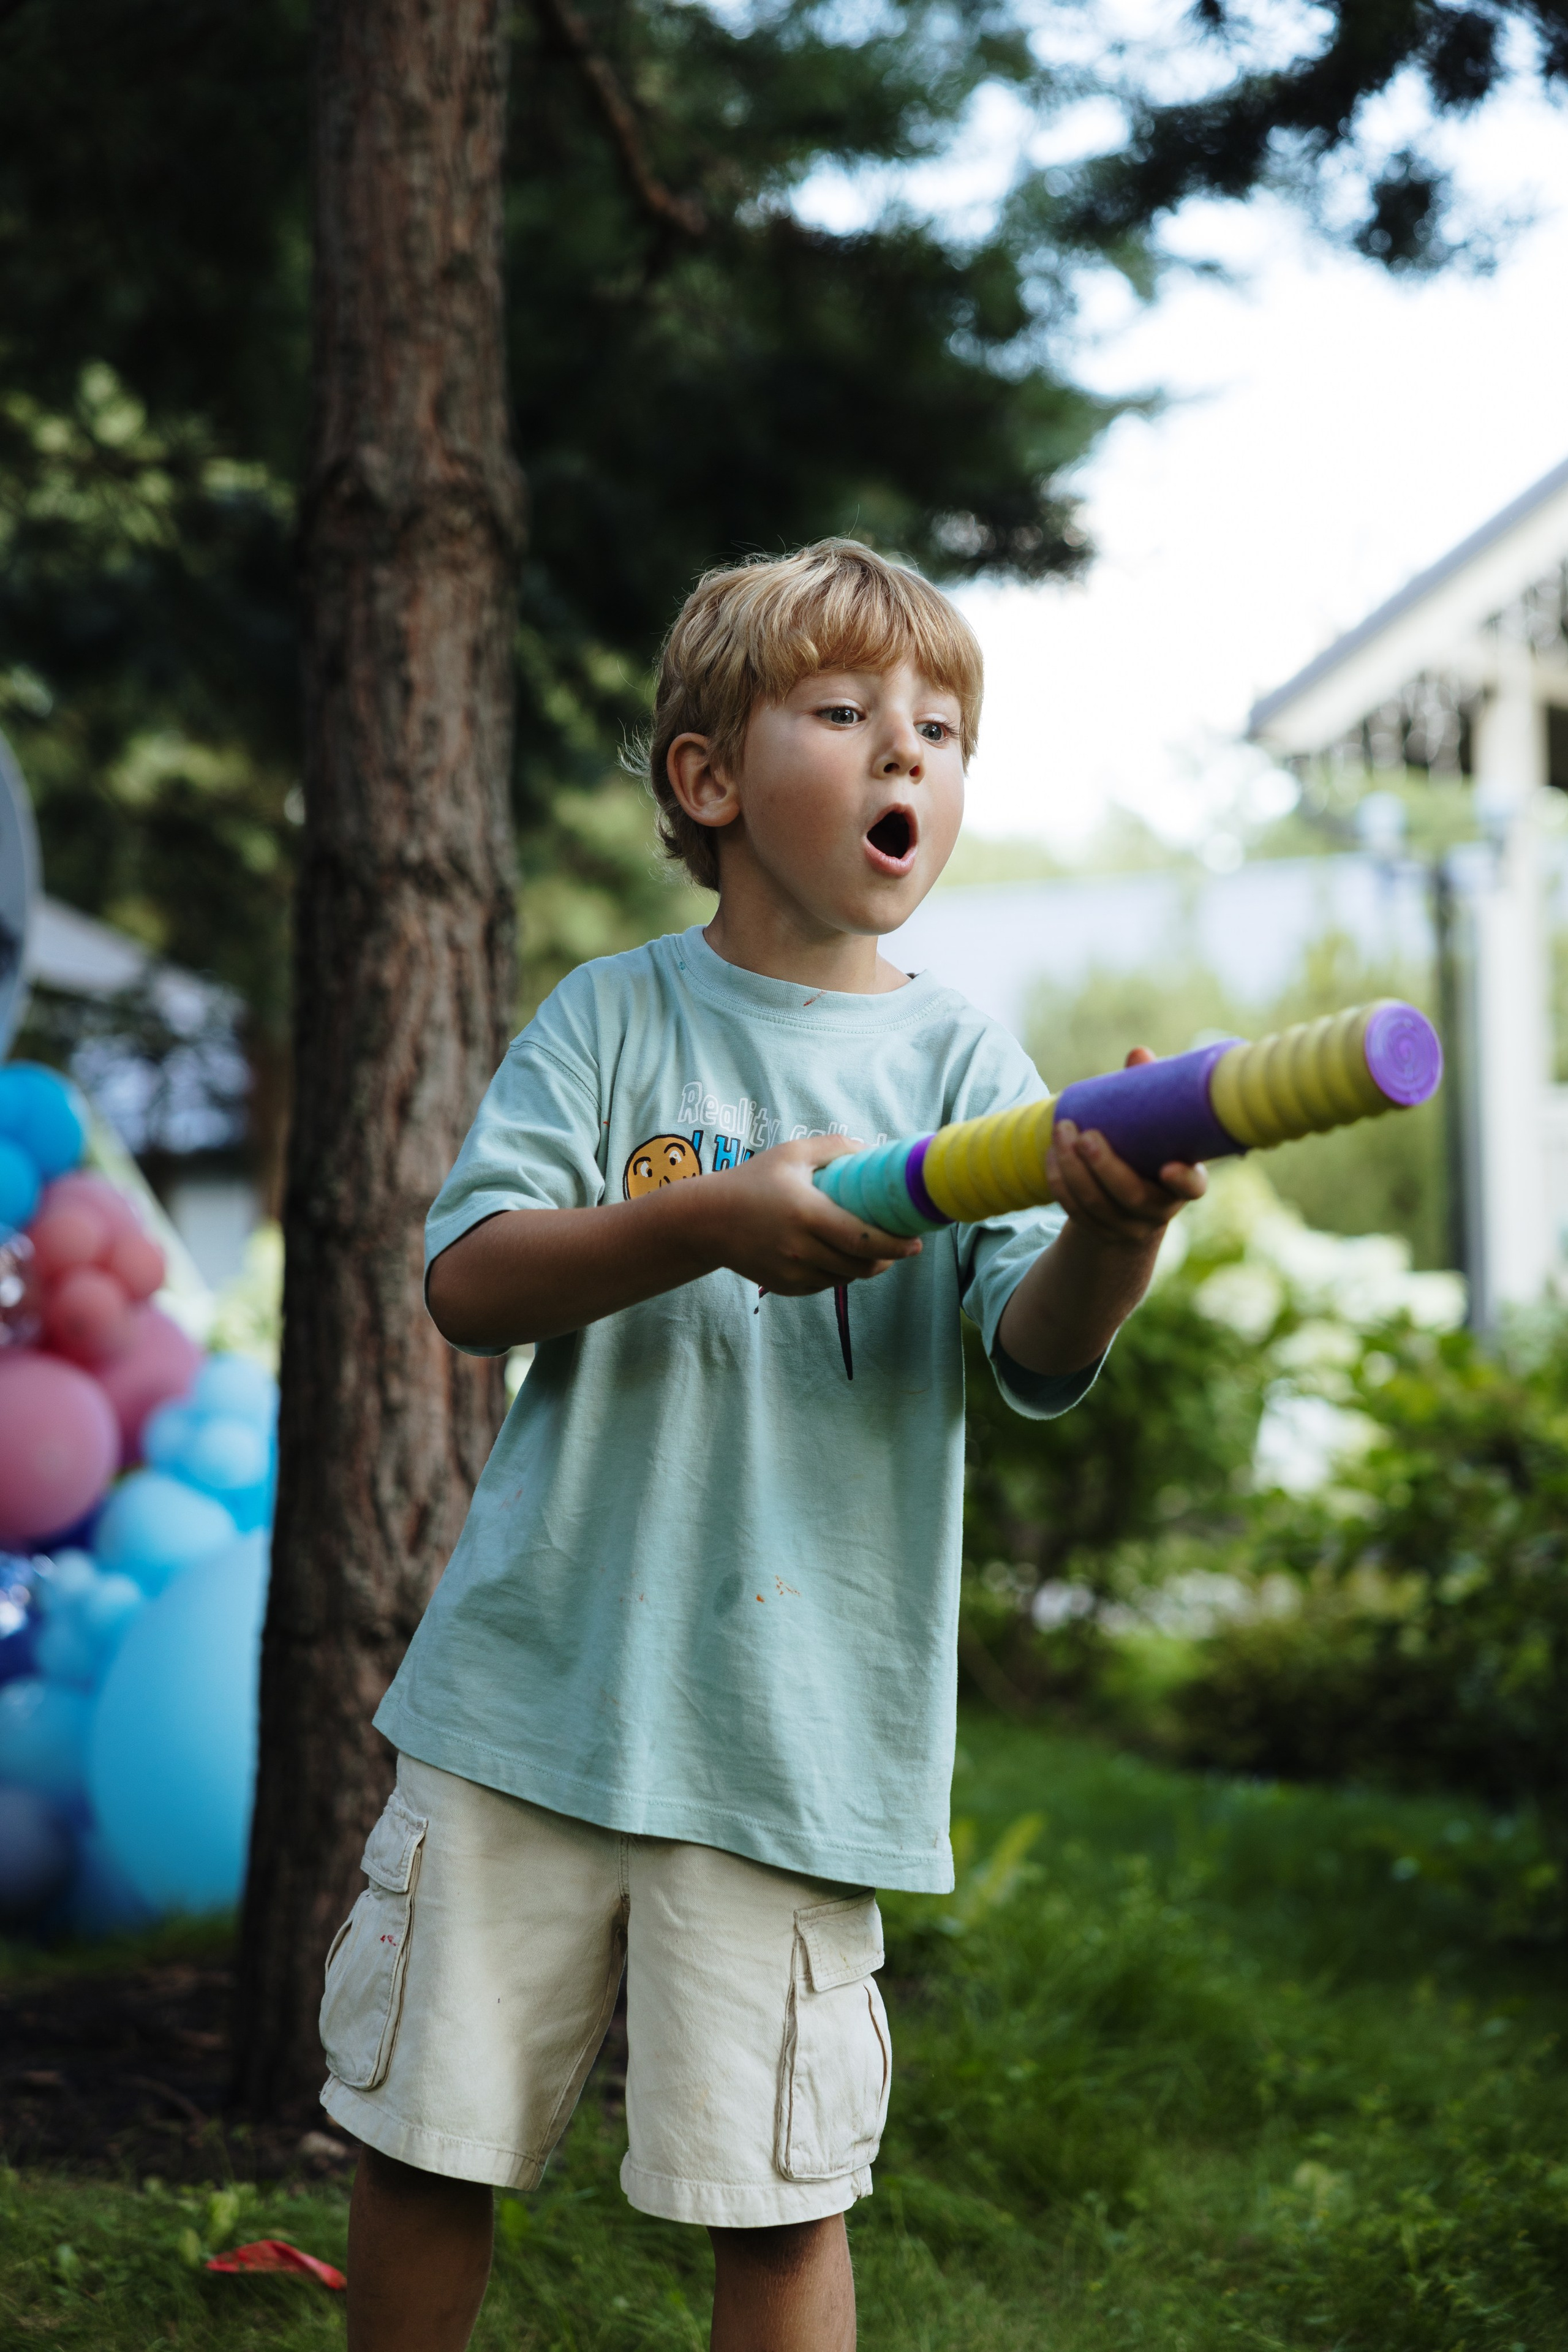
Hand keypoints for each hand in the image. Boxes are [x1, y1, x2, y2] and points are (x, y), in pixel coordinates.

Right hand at [703, 1135, 921, 1295]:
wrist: (708, 1219)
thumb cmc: (753, 1181)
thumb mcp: (792, 1153)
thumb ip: (835, 1147)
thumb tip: (872, 1150)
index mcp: (807, 1214)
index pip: (864, 1239)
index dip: (896, 1245)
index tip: (917, 1243)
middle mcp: (800, 1249)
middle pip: (860, 1265)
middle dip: (888, 1260)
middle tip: (904, 1248)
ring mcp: (791, 1272)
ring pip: (844, 1278)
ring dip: (865, 1268)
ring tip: (875, 1251)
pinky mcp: (784, 1286)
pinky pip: (824, 1285)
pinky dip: (839, 1274)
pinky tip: (840, 1257)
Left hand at [1048, 1046, 1206, 1248]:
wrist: (1129, 1205)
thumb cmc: (1148, 1151)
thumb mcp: (1154, 1128)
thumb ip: (1149, 1093)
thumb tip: (1138, 1053)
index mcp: (1184, 1183)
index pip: (1192, 1188)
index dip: (1183, 1181)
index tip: (1168, 1167)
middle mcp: (1159, 1210)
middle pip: (1131, 1196)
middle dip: (1104, 1166)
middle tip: (1084, 1134)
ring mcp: (1128, 1226)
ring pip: (1097, 1205)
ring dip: (1073, 1170)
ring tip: (1061, 1132)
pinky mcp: (1099, 1231)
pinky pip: (1075, 1211)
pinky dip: (1060, 1182)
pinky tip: (1052, 1154)